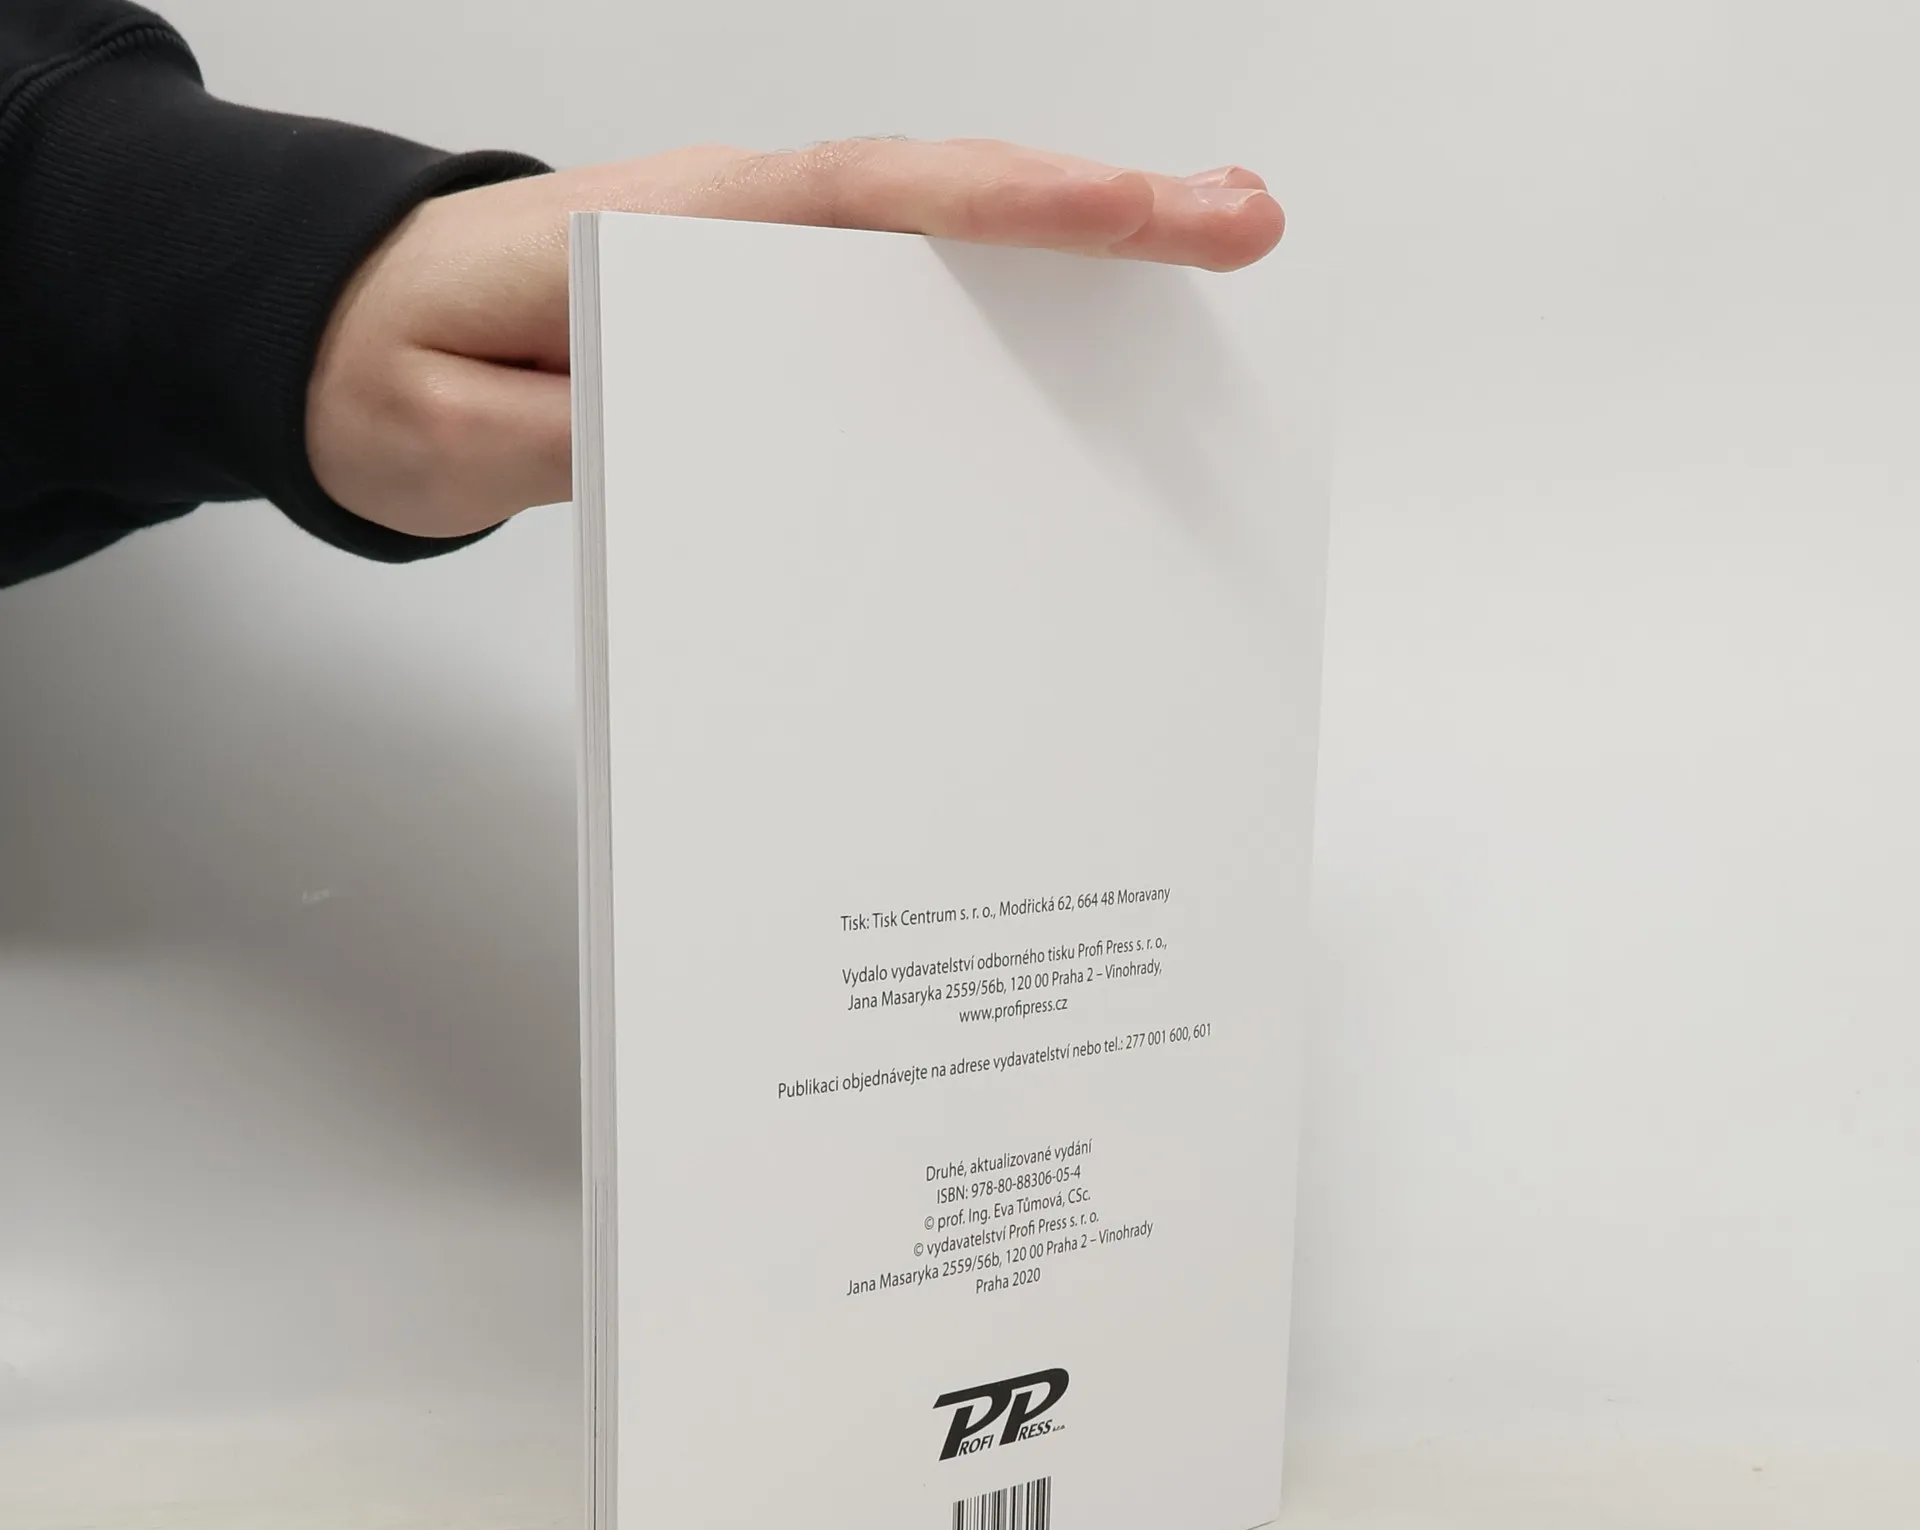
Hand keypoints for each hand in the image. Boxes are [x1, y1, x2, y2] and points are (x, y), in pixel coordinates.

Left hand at [307, 139, 1284, 539]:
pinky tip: (1068, 353)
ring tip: (1202, 280)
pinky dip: (991, 308)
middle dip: (1097, 214)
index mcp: (669, 237)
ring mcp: (754, 274)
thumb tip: (700, 443)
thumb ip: (564, 438)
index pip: (867, 200)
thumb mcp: (442, 431)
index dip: (1009, 204)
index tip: (1138, 218)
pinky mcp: (758, 326)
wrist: (334, 342)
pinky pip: (894, 306)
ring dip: (1066, 260)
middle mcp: (733, 234)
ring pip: (932, 249)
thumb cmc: (384, 369)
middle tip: (1244, 226)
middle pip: (939, 203)